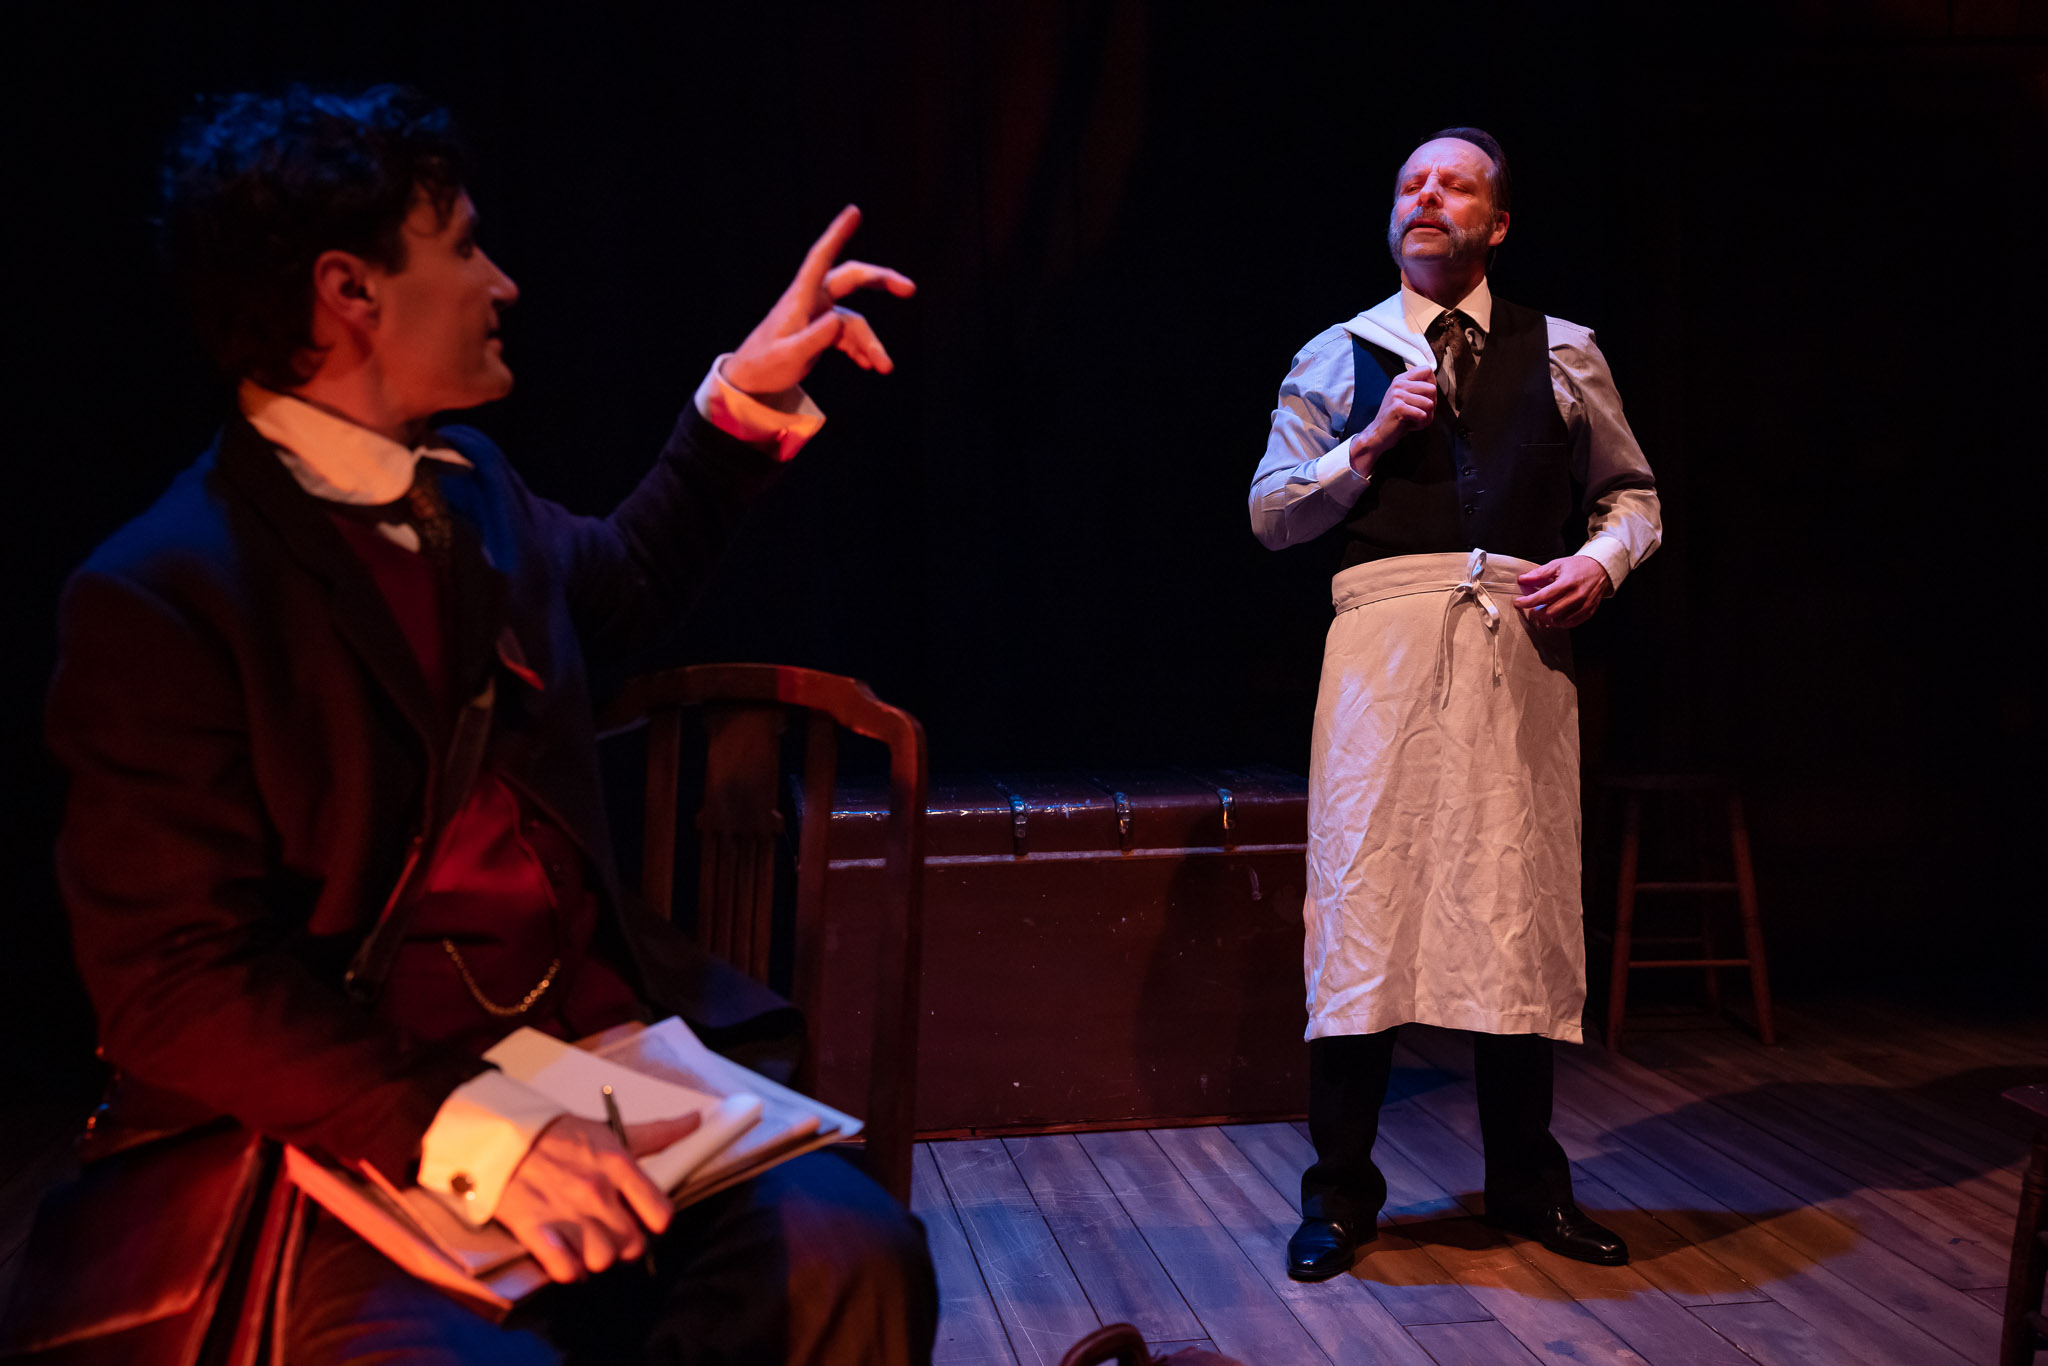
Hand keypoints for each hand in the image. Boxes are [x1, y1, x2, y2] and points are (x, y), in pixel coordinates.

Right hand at [493, 1111, 700, 1281]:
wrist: (504, 1136)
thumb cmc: (561, 1134)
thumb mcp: (612, 1130)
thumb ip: (657, 1133)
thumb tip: (697, 1120)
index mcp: (619, 1166)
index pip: (660, 1214)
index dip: (655, 1222)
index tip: (644, 1219)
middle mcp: (597, 1192)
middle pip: (632, 1244)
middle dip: (625, 1244)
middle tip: (610, 1233)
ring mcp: (567, 1213)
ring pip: (602, 1260)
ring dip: (596, 1258)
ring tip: (587, 1246)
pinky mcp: (535, 1230)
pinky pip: (564, 1269)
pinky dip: (568, 1270)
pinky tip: (564, 1257)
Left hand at [723, 205, 916, 394]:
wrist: (751, 380)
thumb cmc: (765, 366)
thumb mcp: (789, 357)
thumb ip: (813, 339)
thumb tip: (838, 322)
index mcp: (800, 297)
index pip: (820, 258)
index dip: (838, 234)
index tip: (854, 212)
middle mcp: (812, 300)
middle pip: (851, 278)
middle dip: (881, 281)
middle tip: (910, 289)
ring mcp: (819, 314)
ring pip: (854, 320)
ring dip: (871, 342)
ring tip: (884, 368)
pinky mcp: (822, 330)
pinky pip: (849, 333)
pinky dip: (861, 348)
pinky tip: (870, 365)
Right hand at [1348, 364, 1435, 474]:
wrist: (1379, 433)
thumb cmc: (1396, 417)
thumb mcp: (1405, 397)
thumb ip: (1418, 388)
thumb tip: (1434, 386)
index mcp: (1401, 379)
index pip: (1427, 370)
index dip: (1432, 384)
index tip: (1426, 395)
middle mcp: (1398, 384)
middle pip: (1432, 389)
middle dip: (1432, 404)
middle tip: (1421, 412)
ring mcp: (1397, 395)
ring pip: (1430, 403)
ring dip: (1426, 417)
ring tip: (1415, 420)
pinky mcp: (1398, 408)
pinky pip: (1422, 414)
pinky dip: (1420, 424)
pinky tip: (1411, 425)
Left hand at [1513, 555, 1610, 628]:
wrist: (1600, 569)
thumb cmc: (1577, 566)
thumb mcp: (1557, 565)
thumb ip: (1539, 573)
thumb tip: (1522, 579)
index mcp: (1567, 582)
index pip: (1543, 596)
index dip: (1528, 601)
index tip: (1518, 603)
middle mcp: (1577, 595)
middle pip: (1551, 612)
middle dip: (1537, 612)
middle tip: (1532, 609)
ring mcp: (1584, 604)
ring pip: (1561, 620)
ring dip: (1548, 619)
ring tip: (1542, 613)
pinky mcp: (1589, 611)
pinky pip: (1572, 623)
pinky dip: (1561, 623)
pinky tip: (1555, 618)